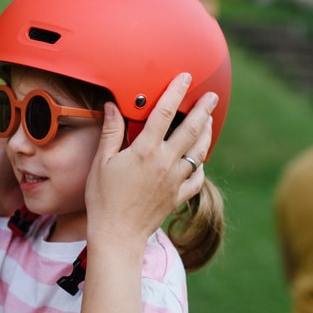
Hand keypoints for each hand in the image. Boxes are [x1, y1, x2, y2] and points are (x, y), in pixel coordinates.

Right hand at [86, 73, 216, 242]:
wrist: (117, 234)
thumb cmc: (103, 199)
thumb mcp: (101, 163)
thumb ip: (111, 132)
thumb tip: (111, 106)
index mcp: (145, 150)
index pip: (164, 113)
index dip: (176, 92)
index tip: (185, 77)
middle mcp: (165, 162)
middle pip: (191, 129)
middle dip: (203, 110)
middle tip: (212, 96)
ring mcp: (174, 180)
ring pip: (199, 152)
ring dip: (207, 134)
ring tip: (210, 121)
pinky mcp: (178, 196)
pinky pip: (197, 178)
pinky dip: (200, 166)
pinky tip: (200, 159)